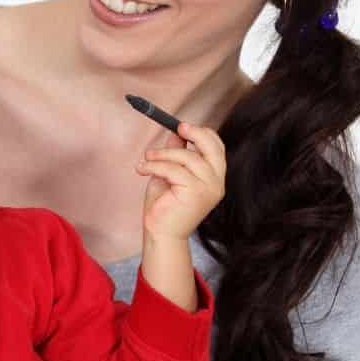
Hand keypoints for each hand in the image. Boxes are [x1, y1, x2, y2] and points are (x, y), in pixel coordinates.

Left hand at [136, 122, 225, 240]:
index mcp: (215, 177)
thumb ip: (176, 154)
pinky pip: (172, 169)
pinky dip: (154, 165)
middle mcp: (217, 182)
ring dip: (162, 154)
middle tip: (177, 128)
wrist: (160, 233)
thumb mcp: (170, 173)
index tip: (182, 127)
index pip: (217, 147)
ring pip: (187, 157)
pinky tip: (142, 169)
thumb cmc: (165, 206)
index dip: (202, 133)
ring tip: (146, 159)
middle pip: (213, 147)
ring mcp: (209, 188)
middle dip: (195, 133)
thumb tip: (175, 133)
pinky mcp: (195, 192)